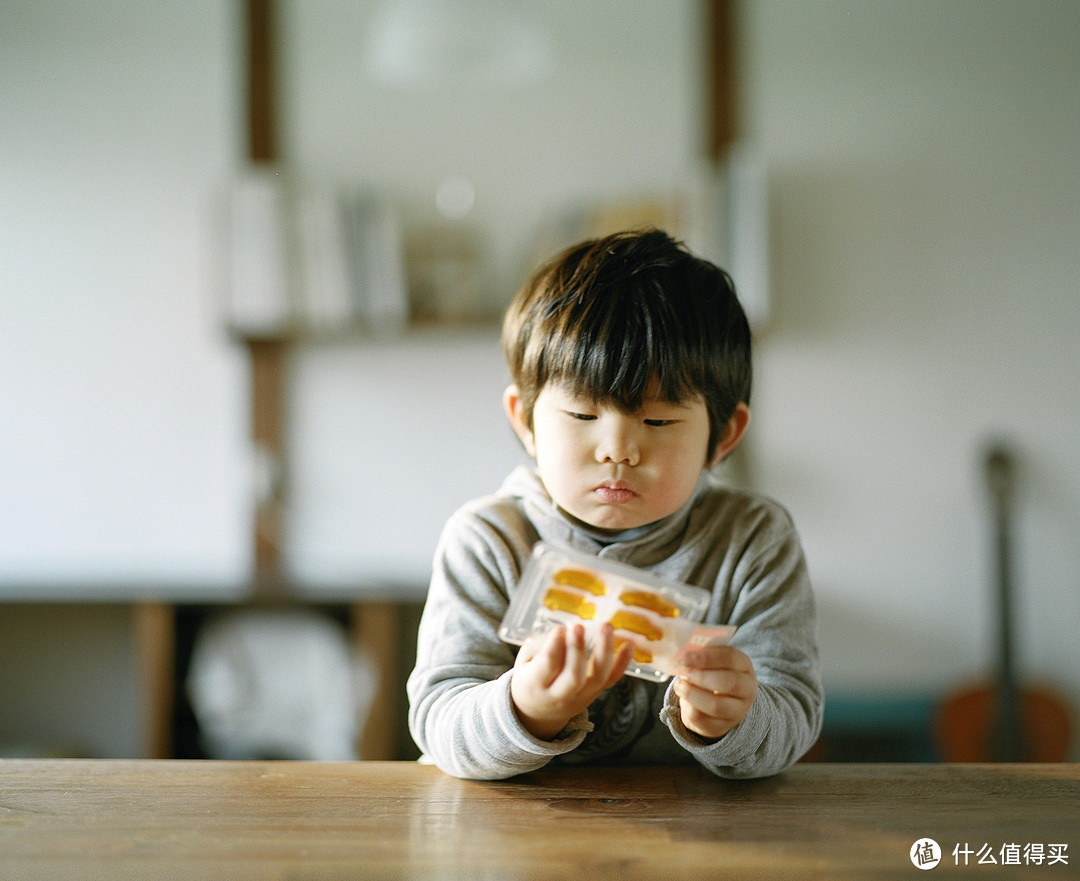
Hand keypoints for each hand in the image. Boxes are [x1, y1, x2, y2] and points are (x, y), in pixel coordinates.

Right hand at [510, 622, 631, 740]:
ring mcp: (581, 696)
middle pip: (574, 676)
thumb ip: (540, 647)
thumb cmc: (530, 678)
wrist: (538, 711)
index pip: (548, 666)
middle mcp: (560, 695)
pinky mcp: (595, 694)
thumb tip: (564, 631)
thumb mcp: (524, 663)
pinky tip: (628, 645)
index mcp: (535, 685)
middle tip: (579, 627)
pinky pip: (611, 680)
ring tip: (606, 627)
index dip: (554, 646)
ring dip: (604, 650)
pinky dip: (622, 663)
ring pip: (597, 677)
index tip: (559, 628)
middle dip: (577, 650)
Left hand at [673, 645, 757, 741]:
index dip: (707, 657)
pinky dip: (688, 709)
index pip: (730, 658)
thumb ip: (701, 655)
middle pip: (730, 683)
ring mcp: (738, 711)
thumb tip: (682, 654)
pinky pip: (704, 721)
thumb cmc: (713, 672)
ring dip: (692, 694)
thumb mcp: (712, 660)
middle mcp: (747, 689)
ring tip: (680, 686)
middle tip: (684, 673)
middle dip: (702, 677)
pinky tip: (684, 700)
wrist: (720, 700)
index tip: (687, 657)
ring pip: (716, 706)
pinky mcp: (723, 727)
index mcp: (744, 666)